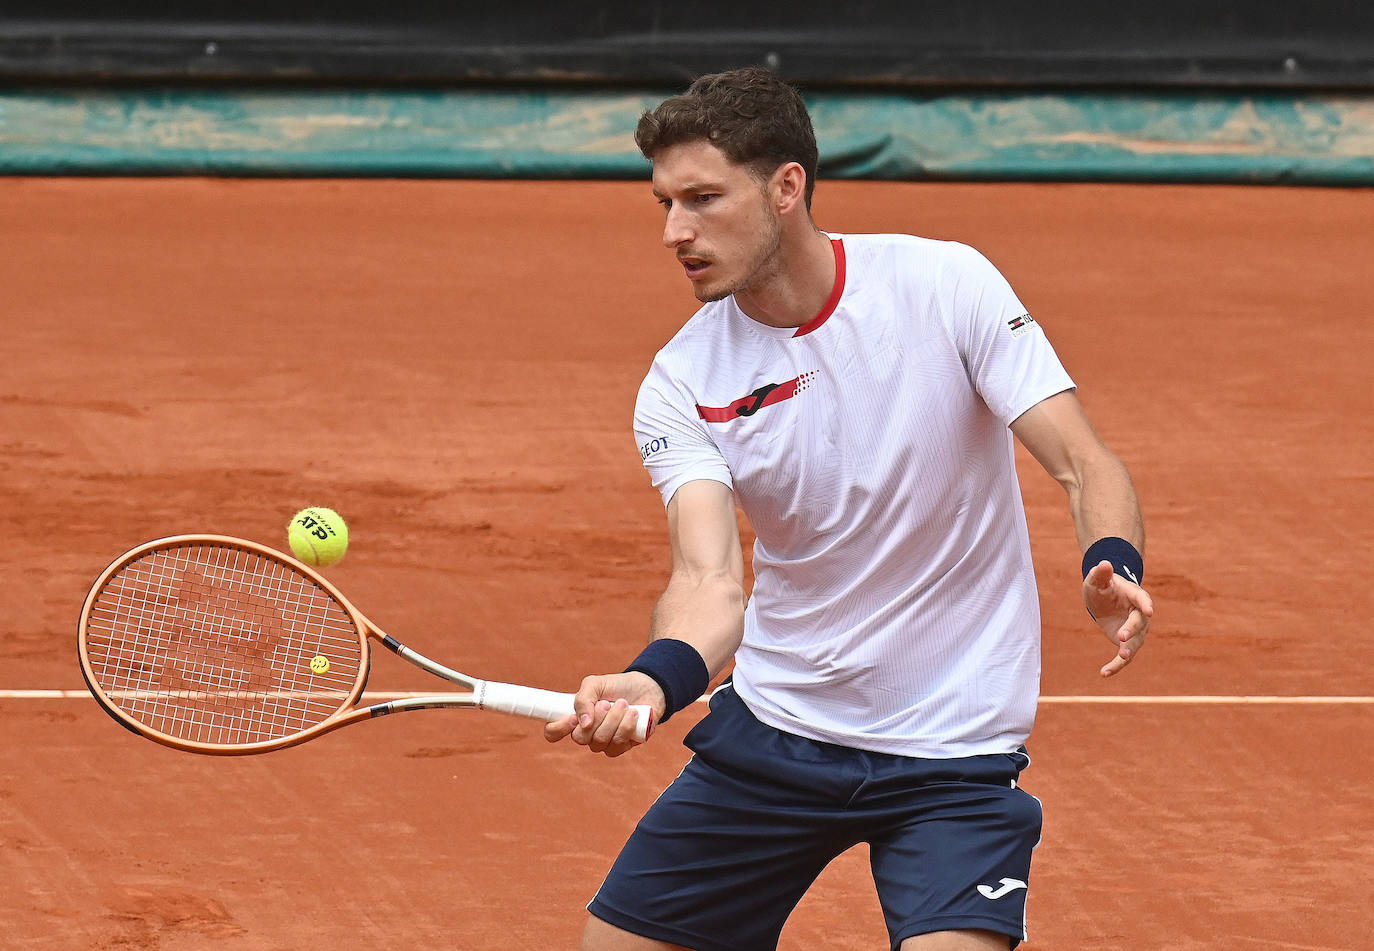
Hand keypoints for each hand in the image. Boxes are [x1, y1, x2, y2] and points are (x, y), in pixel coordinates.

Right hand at [542, 672, 665, 756]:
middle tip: (606, 703)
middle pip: (580, 738)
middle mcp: (587, 734)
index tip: (572, 718)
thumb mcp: (595, 684)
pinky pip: (618, 744)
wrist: (646, 687)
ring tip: (623, 703)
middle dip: (596, 719)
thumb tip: (583, 723)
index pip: (553, 733)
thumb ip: (583, 699)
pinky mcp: (622, 746)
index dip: (557, 729)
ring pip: (600, 741)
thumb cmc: (616, 686)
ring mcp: (604, 742)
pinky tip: (634, 713)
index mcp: (574, 718)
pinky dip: (626, 726)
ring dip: (613, 719)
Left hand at [1083, 561, 1153, 677]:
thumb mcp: (1096, 579)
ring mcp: (1136, 631)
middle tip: (1121, 637)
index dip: (1146, 605)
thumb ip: (1100, 573)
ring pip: (1135, 644)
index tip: (1150, 611)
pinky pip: (1124, 657)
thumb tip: (1104, 563)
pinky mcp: (1127, 644)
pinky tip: (1104, 673)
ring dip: (1127, 652)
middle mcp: (1140, 615)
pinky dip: (1115, 666)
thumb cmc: (1102, 587)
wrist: (1104, 601)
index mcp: (1134, 596)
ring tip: (1120, 658)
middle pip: (1139, 624)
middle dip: (1132, 630)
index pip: (1143, 600)